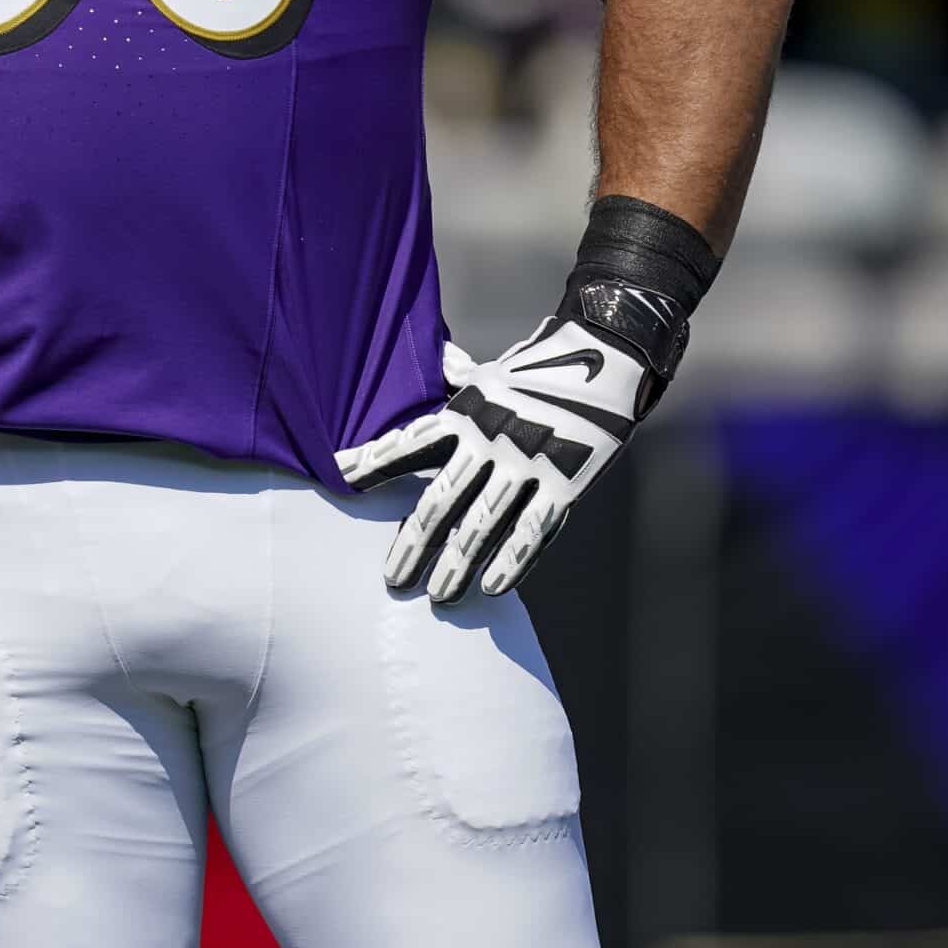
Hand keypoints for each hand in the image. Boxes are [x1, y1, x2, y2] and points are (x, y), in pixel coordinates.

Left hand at [336, 315, 655, 605]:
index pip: (408, 445)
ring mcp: (528, 461)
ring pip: (483, 525)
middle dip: (414, 543)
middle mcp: (489, 438)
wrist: (607, 353)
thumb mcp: (488, 372)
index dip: (372, 464)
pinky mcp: (567, 481)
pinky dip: (513, 561)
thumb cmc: (538, 369)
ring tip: (438, 595)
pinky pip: (534, 530)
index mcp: (465, 412)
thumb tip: (435, 362)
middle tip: (393, 580)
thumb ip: (455, 379)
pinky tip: (492, 588)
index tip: (339, 481)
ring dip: (458, 565)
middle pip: (440, 501)